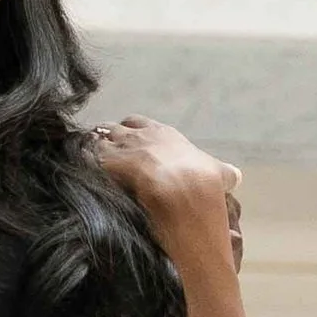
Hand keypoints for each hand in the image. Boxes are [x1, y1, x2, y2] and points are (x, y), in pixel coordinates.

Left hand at [93, 117, 243, 272]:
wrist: (184, 192)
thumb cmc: (204, 183)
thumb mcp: (220, 175)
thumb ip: (224, 173)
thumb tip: (235, 177)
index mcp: (164, 134)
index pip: (140, 124)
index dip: (133, 133)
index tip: (131, 145)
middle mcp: (139, 134)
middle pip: (114, 128)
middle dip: (110, 139)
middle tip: (108, 155)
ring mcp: (119, 147)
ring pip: (96, 140)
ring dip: (93, 152)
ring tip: (90, 165)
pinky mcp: (103, 163)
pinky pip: (84, 157)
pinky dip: (81, 164)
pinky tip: (81, 174)